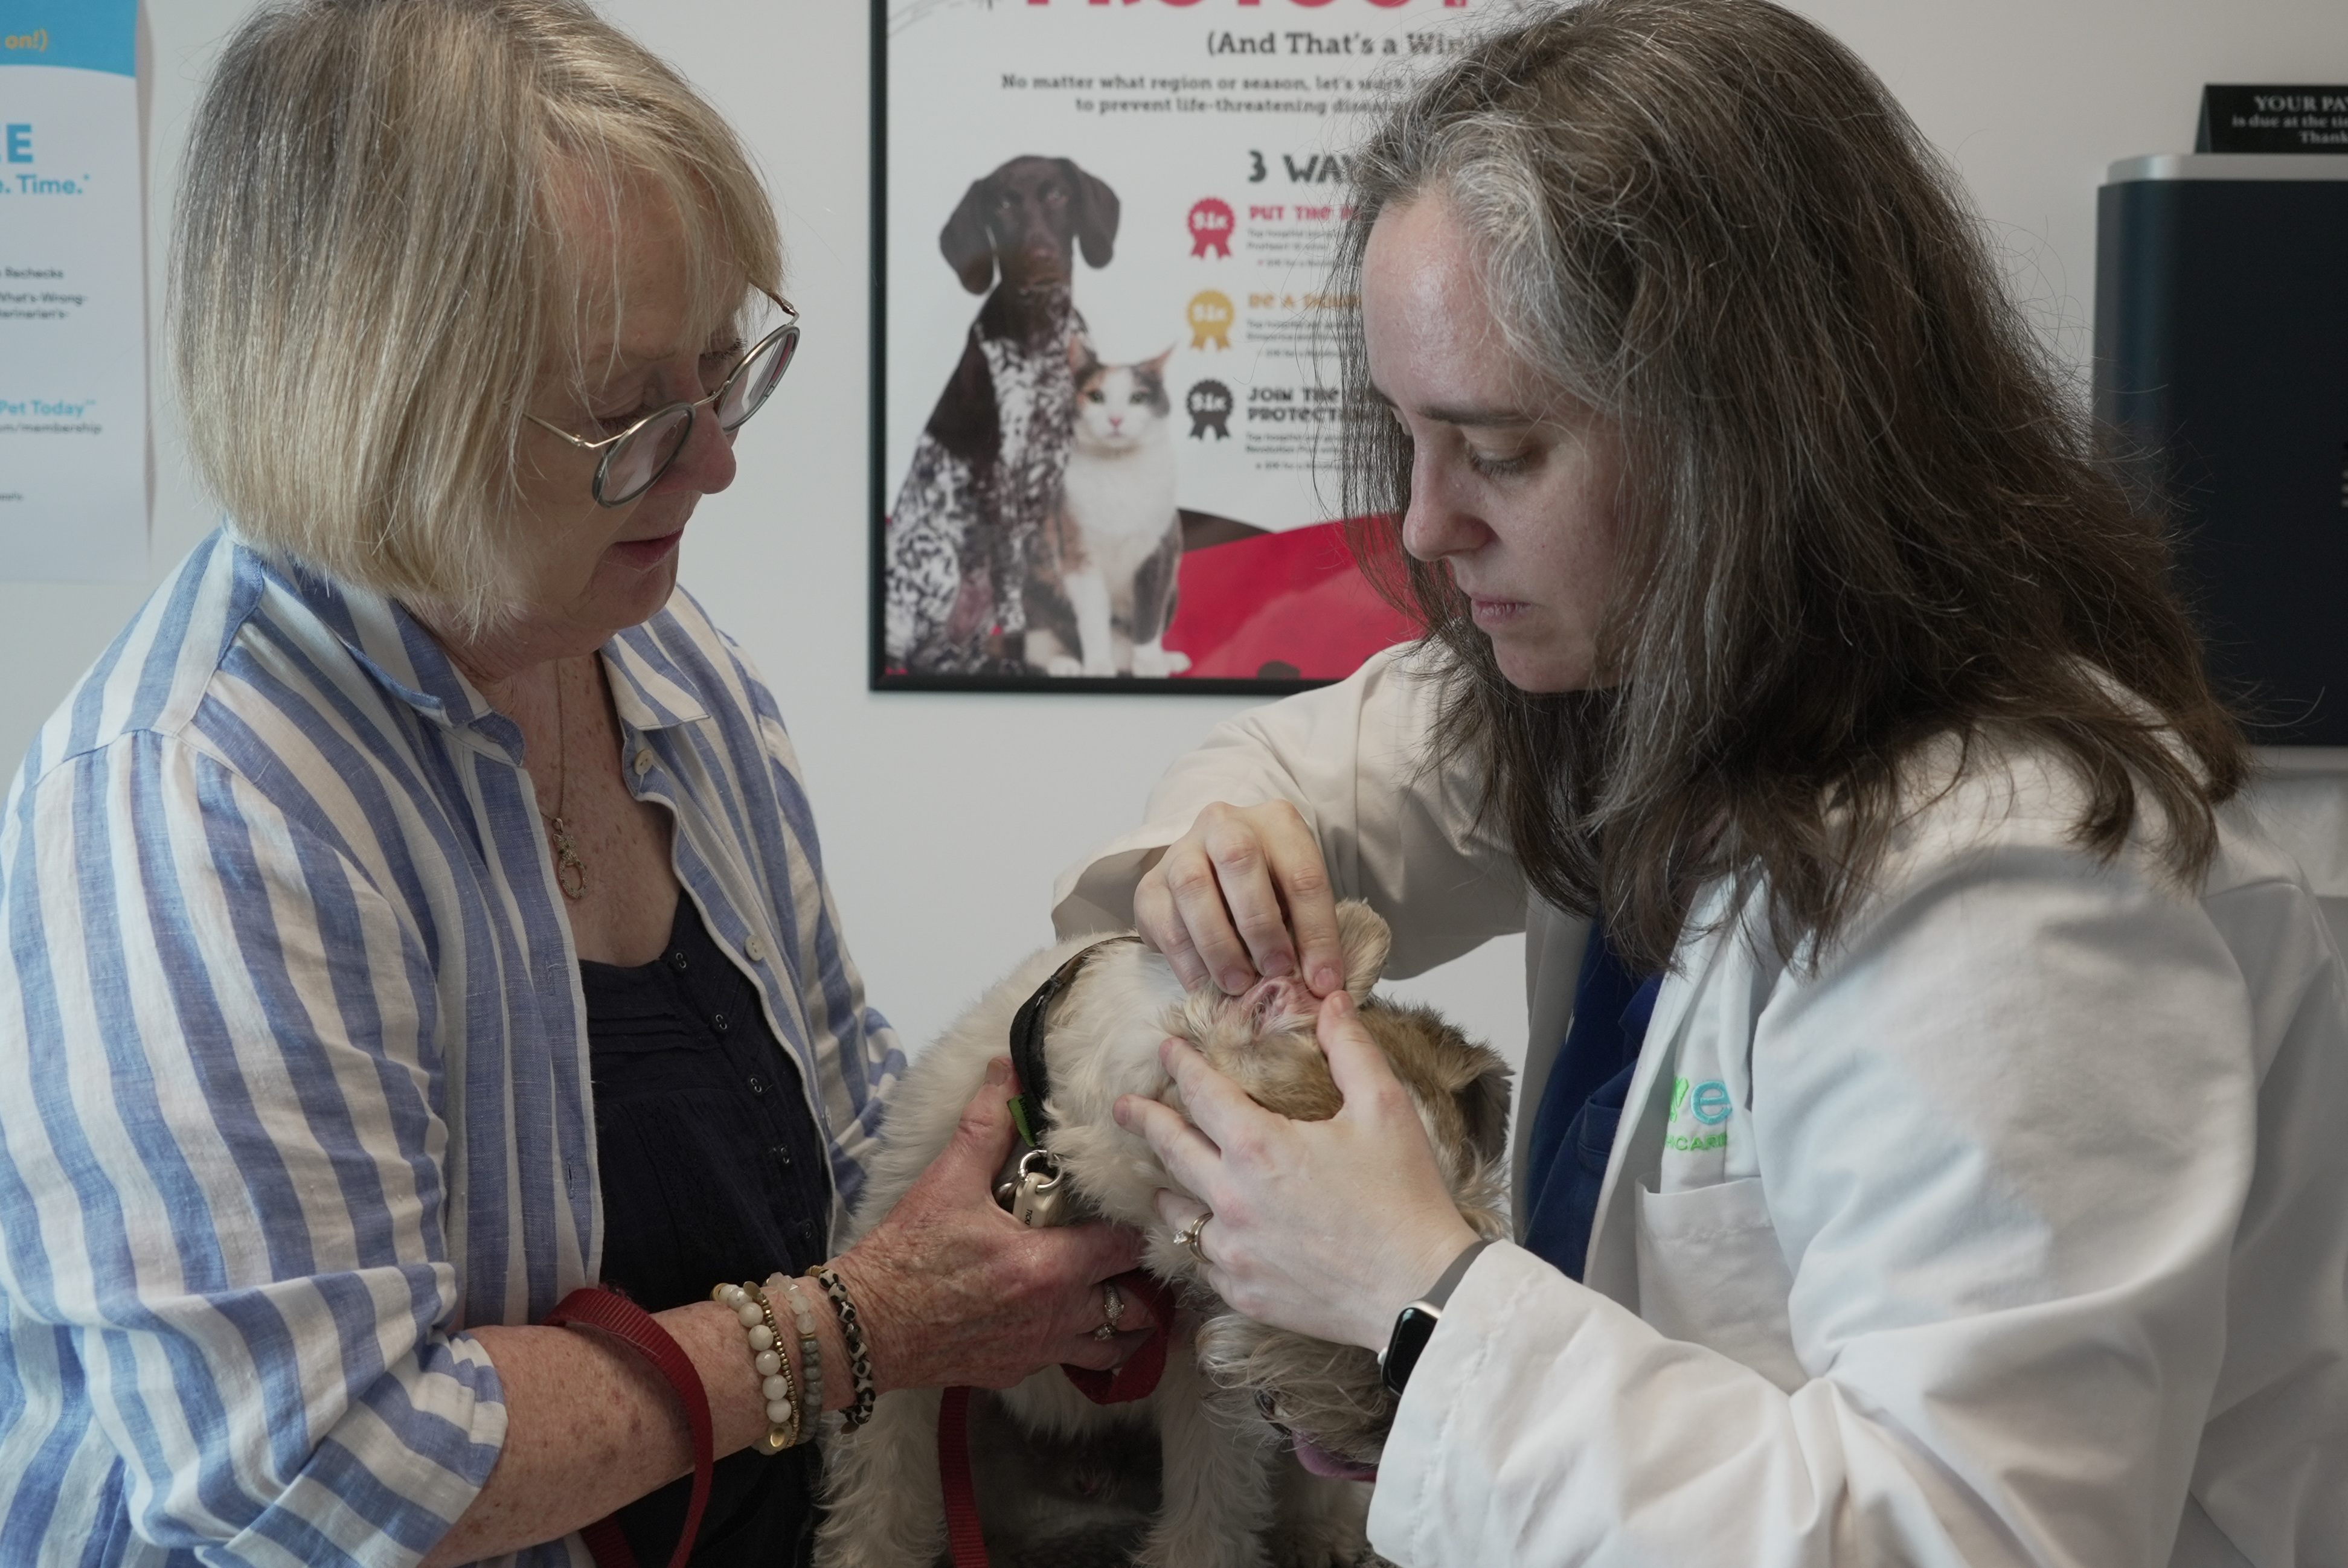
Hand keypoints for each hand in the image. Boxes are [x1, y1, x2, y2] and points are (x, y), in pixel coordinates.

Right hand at [835, 1059, 1155, 1389]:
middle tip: (1141, 1257)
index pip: (1128, 1247)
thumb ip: (987, 1122)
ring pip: (1115, 1348)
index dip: (1140, 1228)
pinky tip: (1072, 1319)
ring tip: (1125, 1296)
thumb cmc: (906, 1255)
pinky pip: (1072, 1363)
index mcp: (1050, 1265)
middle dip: (1146, 1283)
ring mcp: (1040, 1350)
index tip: (1140, 1211)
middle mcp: (1056, 1315)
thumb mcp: (948, 1181)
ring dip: (1126, 1323)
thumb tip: (1007, 1068)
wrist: (864, 1326)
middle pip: (1138, 1307)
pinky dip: (1084, 1345)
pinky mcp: (1018, 1372)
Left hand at [1114, 991, 1479, 1351]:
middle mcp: (1231, 1199)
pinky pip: (1203, 1260)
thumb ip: (1351, 1049)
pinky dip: (1201, 1241)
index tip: (1166, 1051)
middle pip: (1169, 1149)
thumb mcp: (1385, 1109)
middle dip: (1143, 1122)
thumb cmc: (1406, 1200)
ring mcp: (1233, 1250)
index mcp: (1259, 1148)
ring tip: (1164, 1176)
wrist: (1421, 1292)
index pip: (1200, 1092)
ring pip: (1177, 1211)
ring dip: (1168, 1185)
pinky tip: (1208, 1233)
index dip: (1180, 1065)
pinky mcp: (1243, 1292)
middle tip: (1123, 1108)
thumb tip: (1332, 1002)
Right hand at [1135, 799, 1344, 996]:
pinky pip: (1164, 921)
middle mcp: (1225, 824)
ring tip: (1238, 984)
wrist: (1211, 877)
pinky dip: (1187, 961)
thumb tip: (1319, 985)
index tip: (1323, 982)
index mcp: (1276, 822)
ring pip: (1193, 887)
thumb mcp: (1295, 900)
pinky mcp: (1150, 885)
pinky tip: (1206, 986)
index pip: (1302, 873)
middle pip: (1239, 859)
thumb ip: (1306, 931)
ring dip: (1219, 944)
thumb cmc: (1267, 892)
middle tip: (1275, 971)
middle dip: (1261, 924)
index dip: (1317, 932)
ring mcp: (1181, 851)